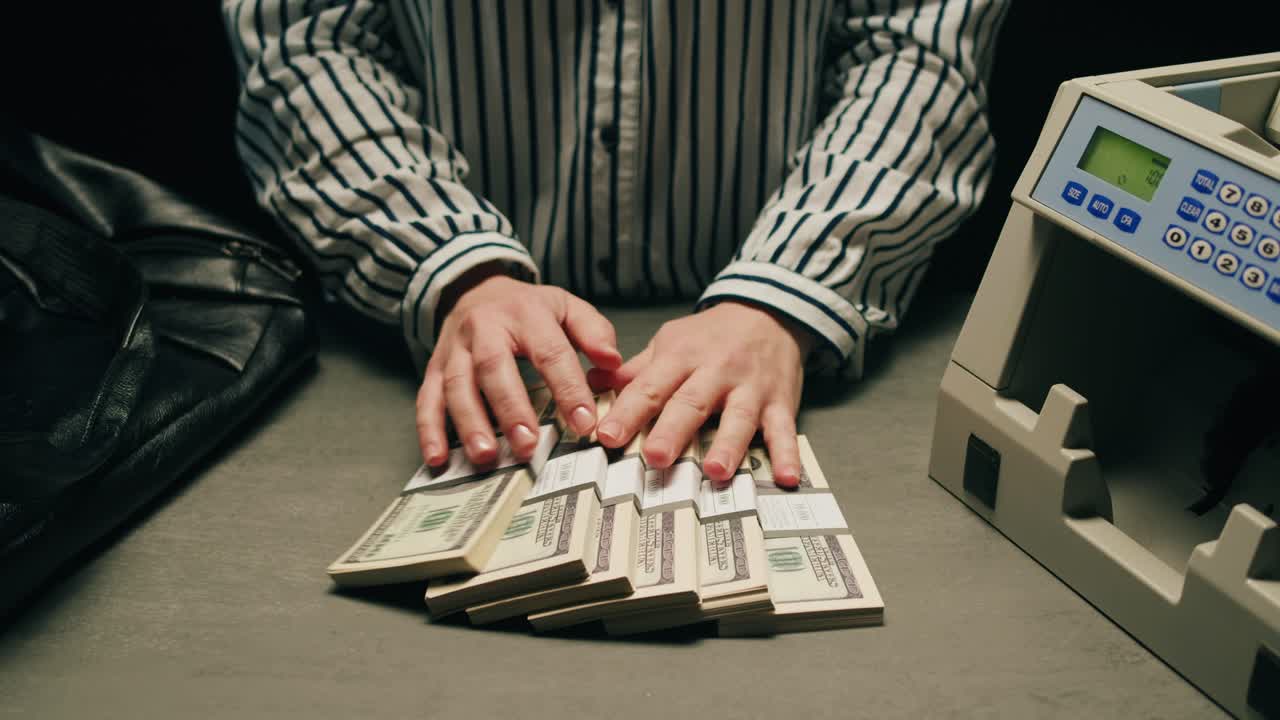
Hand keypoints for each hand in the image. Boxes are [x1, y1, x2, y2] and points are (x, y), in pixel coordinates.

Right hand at [416, 268, 621, 465]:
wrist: (475, 289)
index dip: (567, 387)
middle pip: (494, 367)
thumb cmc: (527, 308)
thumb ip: (593, 332)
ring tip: (486, 456)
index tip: (583, 423)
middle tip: (528, 445)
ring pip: (457, 385)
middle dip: (510, 408)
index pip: (550, 351)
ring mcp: (454, 349)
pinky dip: (429, 430)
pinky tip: (437, 458)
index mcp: (525, 313)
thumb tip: (612, 363)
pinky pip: (426, 398)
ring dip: (469, 423)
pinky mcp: (433, 367)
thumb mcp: (566, 306)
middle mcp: (485, 328)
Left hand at [591, 301, 811, 487]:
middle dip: (673, 431)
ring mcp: (751, 388)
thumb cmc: (713, 335)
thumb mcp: (671, 342)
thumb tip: (591, 383)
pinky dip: (788, 453)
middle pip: (692, 403)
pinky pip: (785, 430)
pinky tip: (787, 477)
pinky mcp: (781, 402)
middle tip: (655, 458)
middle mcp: (716, 372)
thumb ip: (635, 369)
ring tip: (716, 471)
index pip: (651, 386)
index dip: (628, 411)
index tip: (607, 436)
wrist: (771, 311)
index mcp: (682, 357)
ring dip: (728, 445)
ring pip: (739, 417)